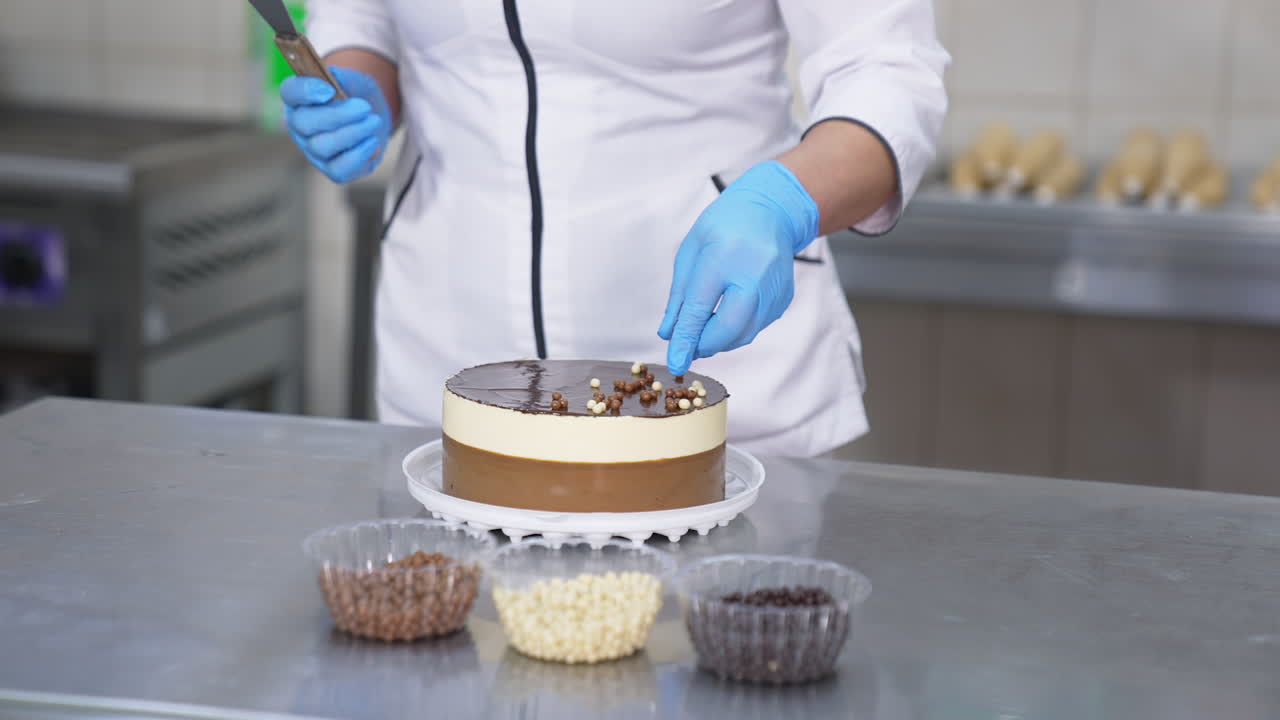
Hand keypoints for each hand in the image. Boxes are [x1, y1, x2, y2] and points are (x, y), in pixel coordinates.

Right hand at [280, 67, 391, 183]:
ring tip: (374, 121)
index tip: (329, 89)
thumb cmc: (356, 96)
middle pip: (304, 123)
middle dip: (338, 115)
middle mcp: (300, 127)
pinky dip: (358, 155)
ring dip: (353, 133)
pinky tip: (372, 142)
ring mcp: (313, 151)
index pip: (289, 92)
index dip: (305, 90)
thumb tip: (334, 76)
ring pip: (322, 147)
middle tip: (365, 107)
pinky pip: (338, 170)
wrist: (372, 118)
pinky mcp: (331, 169)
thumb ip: (342, 77)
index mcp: (299, 99)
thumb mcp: (352, 80)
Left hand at [658, 161, 819, 375]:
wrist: (771, 210)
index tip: (675, 362)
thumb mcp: (691, 252)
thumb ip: (680, 297)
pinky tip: (729, 313)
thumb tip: (669, 334)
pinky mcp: (784, 298)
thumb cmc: (724, 226)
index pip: (700, 308)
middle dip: (706, 344)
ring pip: (745, 333)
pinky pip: (757, 325)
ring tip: (705, 330)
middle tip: (690, 347)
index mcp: (723, 257)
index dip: (686, 339)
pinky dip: (738, 329)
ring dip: (721, 340)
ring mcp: (774, 288)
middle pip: (729, 327)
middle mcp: (754, 274)